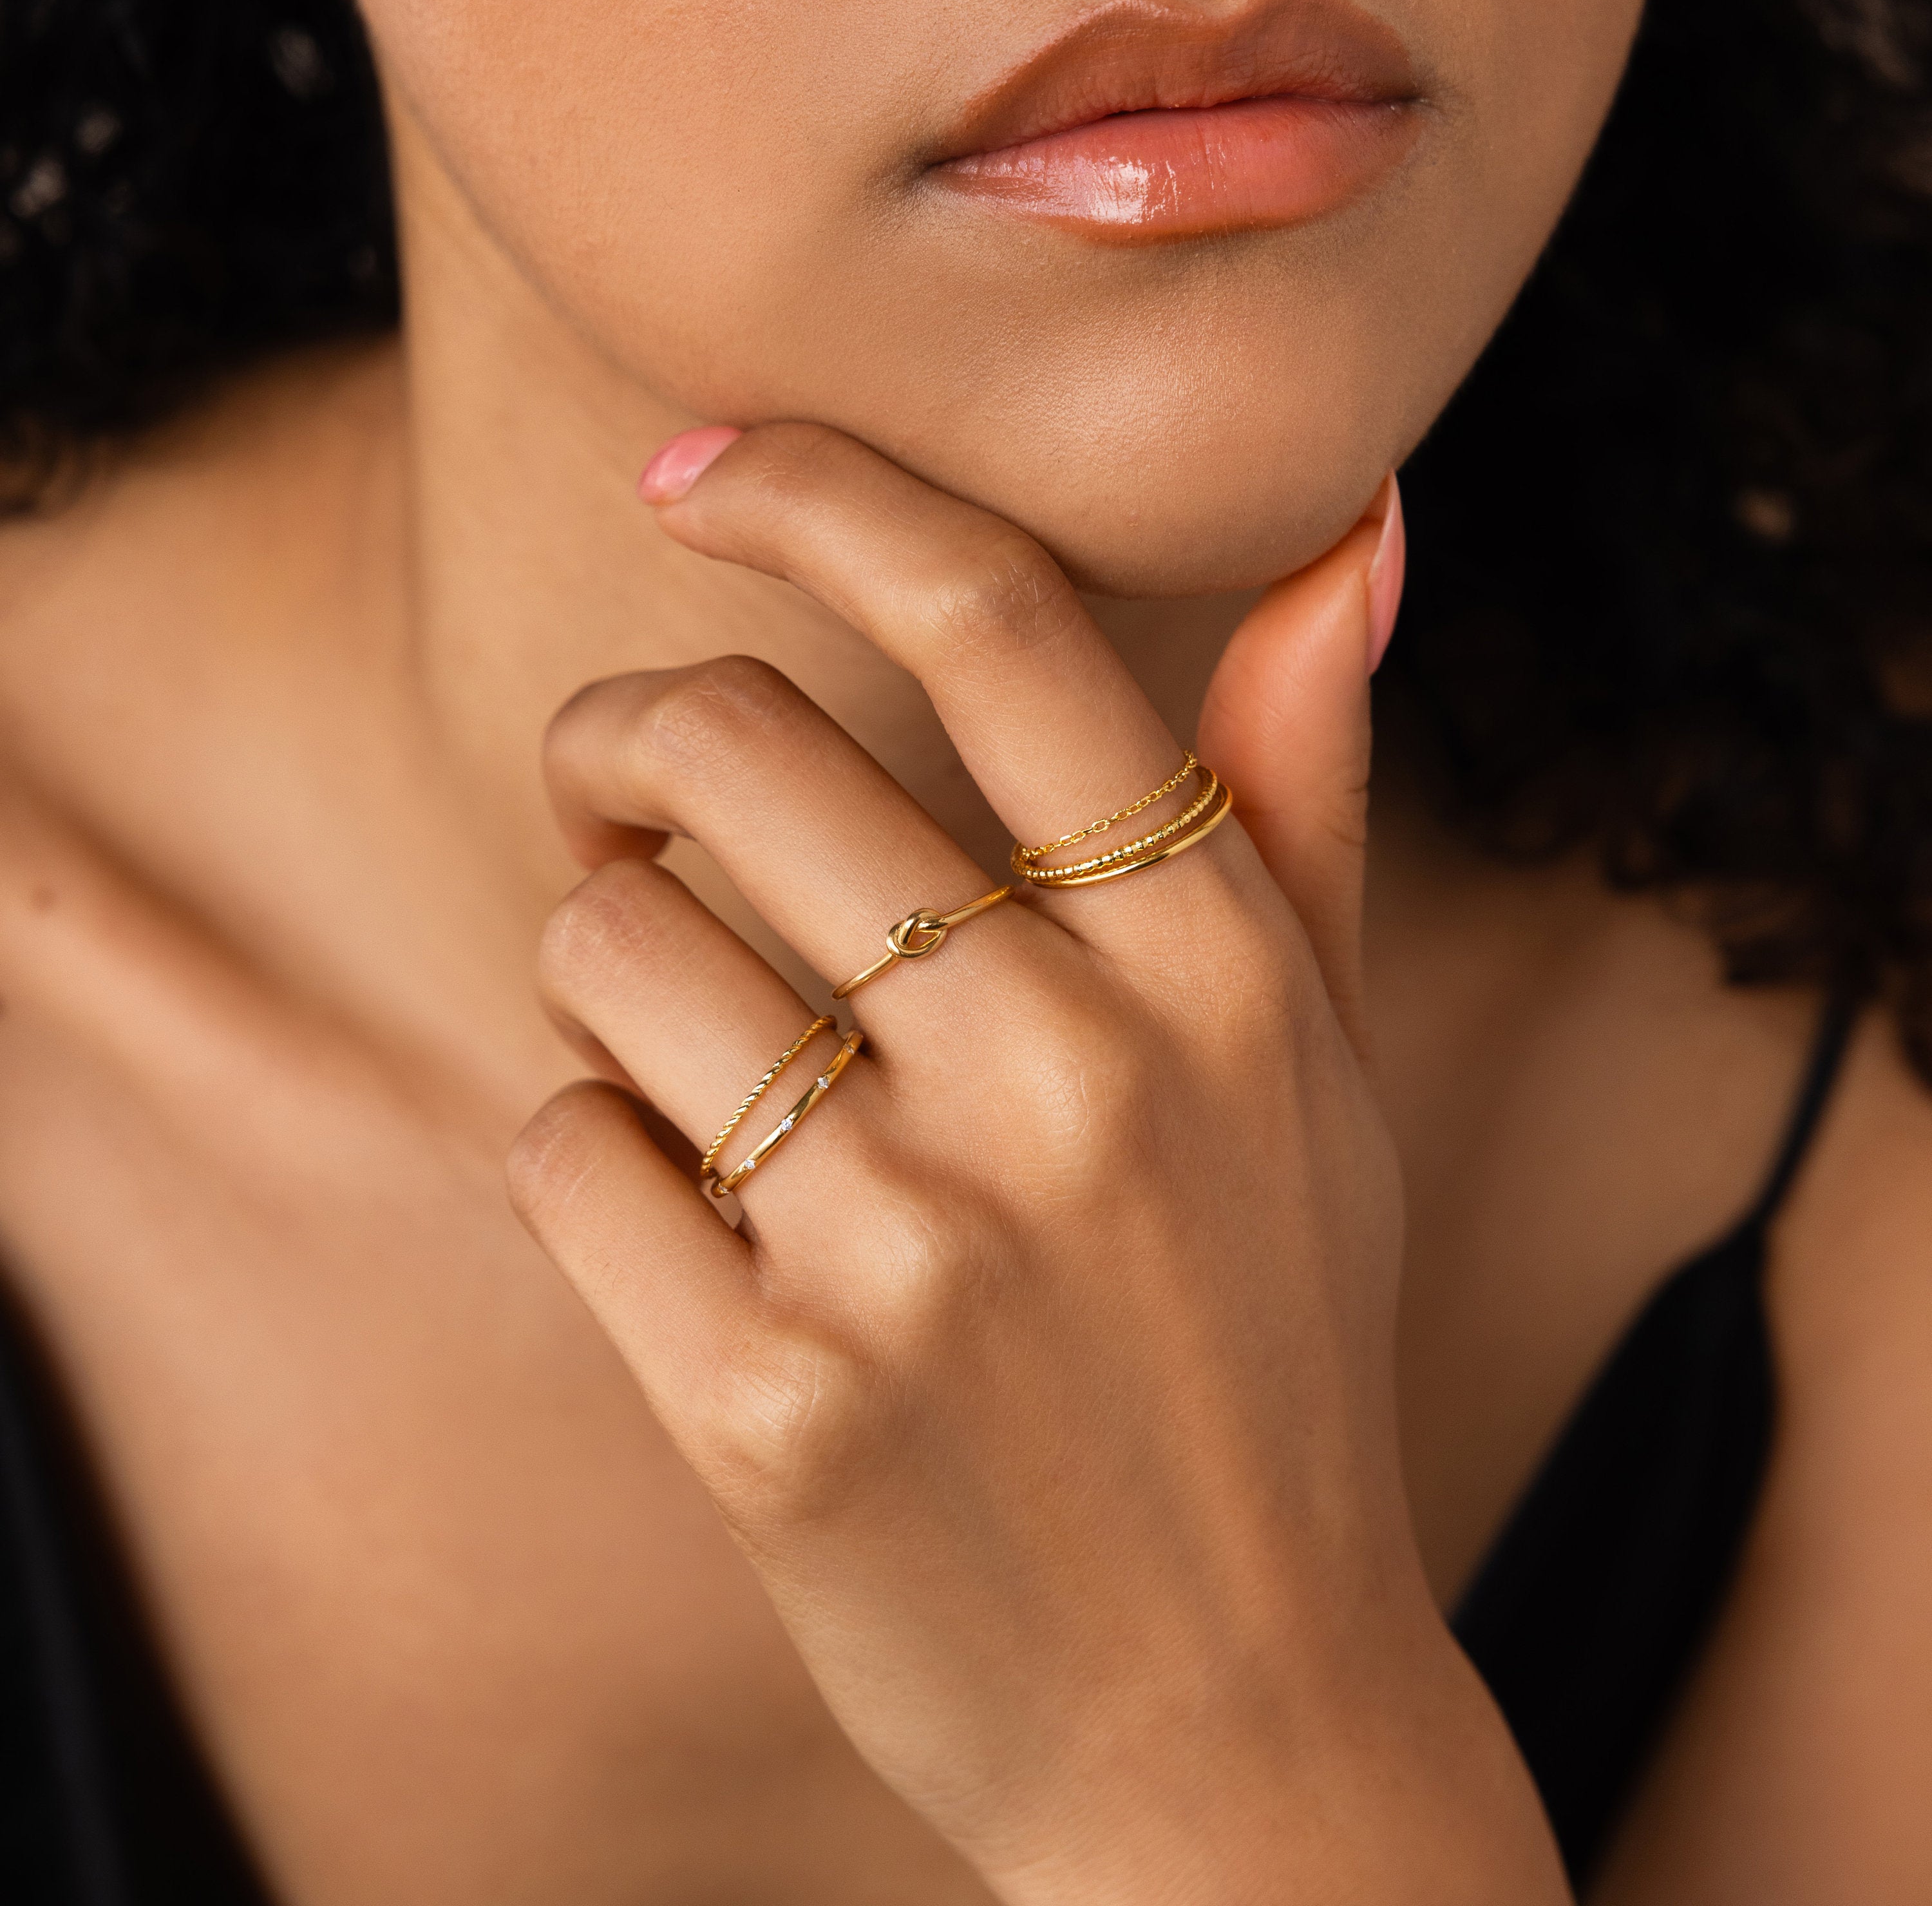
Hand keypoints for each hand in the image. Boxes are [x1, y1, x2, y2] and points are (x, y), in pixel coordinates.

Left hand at [510, 425, 1564, 1904]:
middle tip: (621, 792)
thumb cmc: (1264, 1349)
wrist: (1227, 1716)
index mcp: (1222, 973)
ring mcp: (921, 1249)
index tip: (696, 465)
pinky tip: (685, 1214)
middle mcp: (1076, 1079)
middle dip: (628, 743)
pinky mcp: (776, 1408)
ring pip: (609, 949)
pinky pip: (567, 1154)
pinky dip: (591, 1157)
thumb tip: (1353, 534)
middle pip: (734, 753)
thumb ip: (1307, 803)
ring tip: (679, 1033)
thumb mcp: (1328, 1077)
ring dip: (600, 963)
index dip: (822, 493)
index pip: (998, 624)